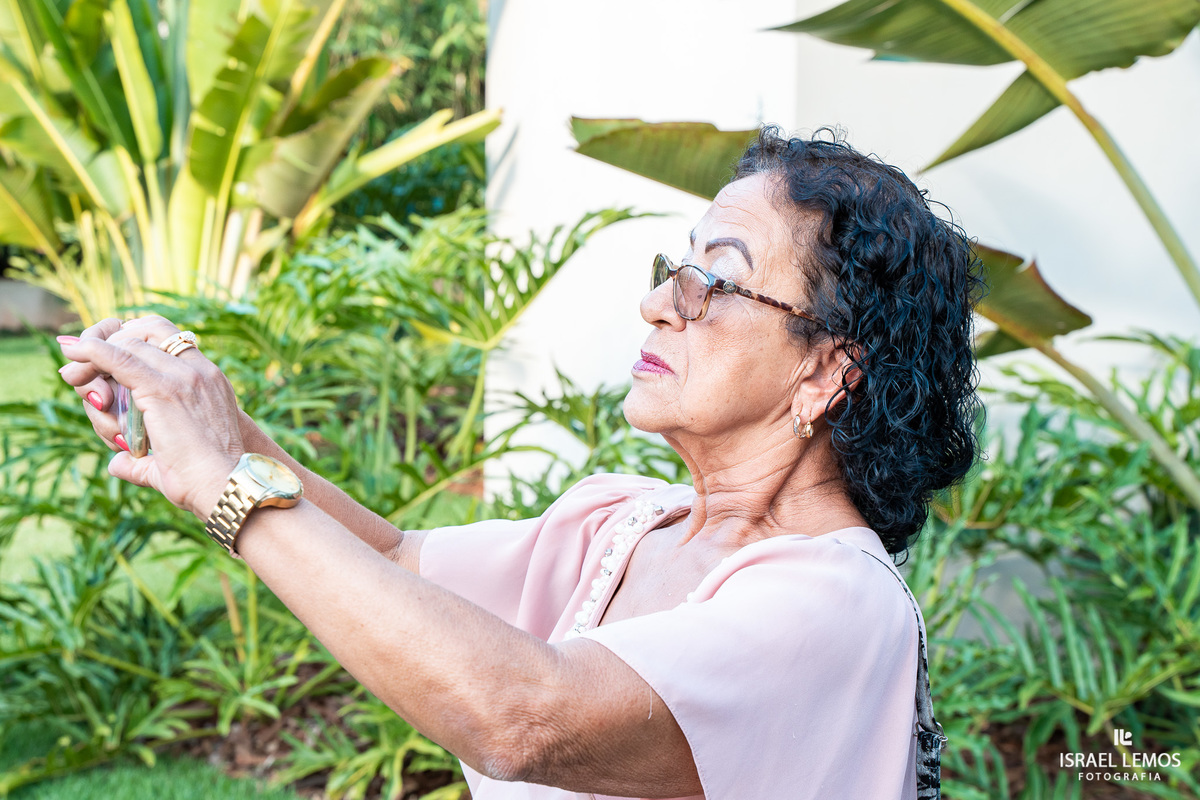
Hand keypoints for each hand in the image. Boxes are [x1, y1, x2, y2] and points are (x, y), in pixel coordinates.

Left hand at [57, 316, 244, 518]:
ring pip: (126, 345)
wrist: (225, 486)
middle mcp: (199, 370)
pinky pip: (118, 358)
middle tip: (82, 366)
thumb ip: (142, 459)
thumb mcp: (171, 460)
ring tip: (73, 375)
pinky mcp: (162, 389)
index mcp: (208, 380)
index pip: (168, 337)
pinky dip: (91, 351)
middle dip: (109, 342)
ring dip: (94, 356)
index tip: (107, 358)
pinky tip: (72, 352)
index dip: (133, 339)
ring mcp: (183, 376)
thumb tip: (118, 464)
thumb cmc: (205, 481)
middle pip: (143, 332)